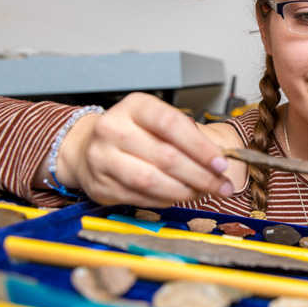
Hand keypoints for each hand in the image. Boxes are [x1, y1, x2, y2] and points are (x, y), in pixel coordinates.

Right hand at [50, 93, 232, 206]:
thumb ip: (186, 135)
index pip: (171, 124)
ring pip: (151, 180)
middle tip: (220, 185)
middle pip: (165, 156)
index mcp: (134, 106)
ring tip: (202, 192)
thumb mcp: (157, 121)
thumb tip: (219, 158)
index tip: (220, 163)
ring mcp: (102, 157)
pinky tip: (179, 196)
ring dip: (184, 191)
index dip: (200, 146)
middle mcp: (113, 128)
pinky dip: (165, 200)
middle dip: (200, 175)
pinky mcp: (100, 184)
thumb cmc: (132, 133)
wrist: (86, 147)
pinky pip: (141, 197)